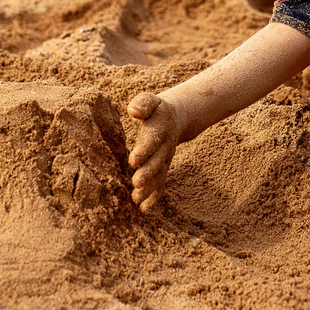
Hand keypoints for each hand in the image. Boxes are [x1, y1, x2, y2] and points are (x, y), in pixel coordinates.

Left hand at [126, 92, 183, 212]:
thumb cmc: (156, 109)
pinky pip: (160, 185)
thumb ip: (143, 104)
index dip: (143, 151)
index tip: (132, 160)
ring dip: (148, 189)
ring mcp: (165, 161)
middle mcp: (164, 148)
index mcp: (159, 130)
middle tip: (136, 183)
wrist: (176, 119)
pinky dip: (153, 197)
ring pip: (158, 177)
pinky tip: (144, 209)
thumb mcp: (151, 100)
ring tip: (136, 200)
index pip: (151, 141)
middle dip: (146, 173)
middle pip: (156, 162)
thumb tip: (133, 111)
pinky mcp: (162, 169)